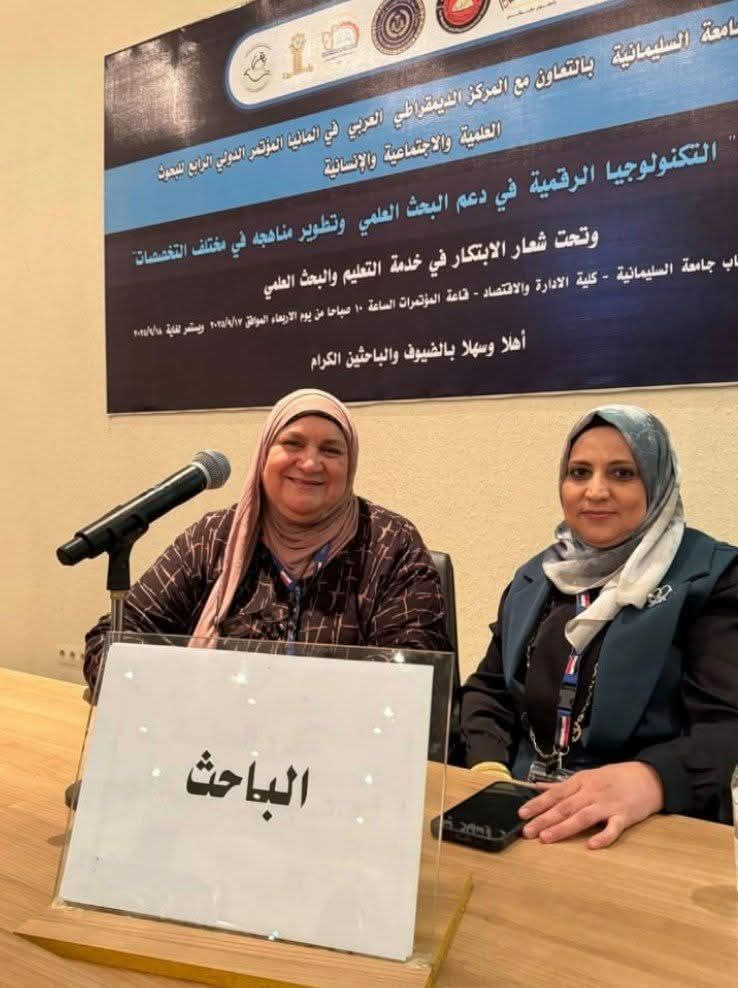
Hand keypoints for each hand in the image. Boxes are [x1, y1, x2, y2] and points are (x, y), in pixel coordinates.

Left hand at [518, 761, 663, 848]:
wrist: (648, 777)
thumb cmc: (614, 778)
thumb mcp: (587, 776)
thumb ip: (562, 785)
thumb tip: (537, 787)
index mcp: (581, 782)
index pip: (555, 793)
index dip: (538, 804)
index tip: (522, 814)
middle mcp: (592, 792)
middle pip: (565, 807)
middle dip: (544, 819)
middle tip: (527, 831)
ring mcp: (608, 804)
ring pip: (583, 817)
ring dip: (563, 828)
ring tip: (546, 838)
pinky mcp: (625, 816)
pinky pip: (613, 828)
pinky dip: (603, 836)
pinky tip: (591, 845)